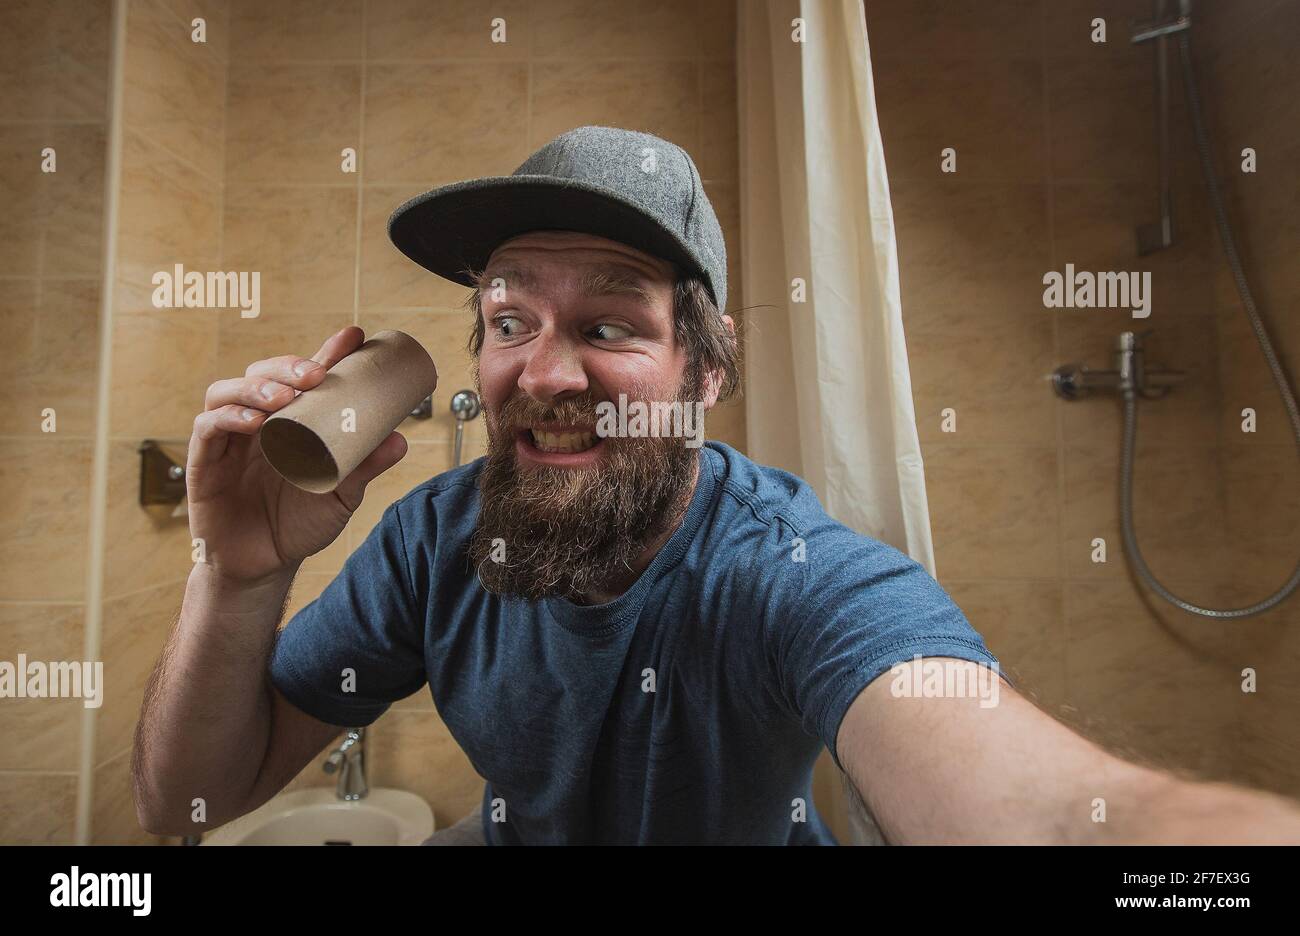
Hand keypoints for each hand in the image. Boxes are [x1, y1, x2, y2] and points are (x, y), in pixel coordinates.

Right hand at [184, 326, 407, 582]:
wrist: (265, 566)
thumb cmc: (299, 524)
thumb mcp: (340, 494)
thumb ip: (364, 467)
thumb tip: (400, 439)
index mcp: (289, 422)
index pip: (304, 378)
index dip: (326, 353)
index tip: (353, 337)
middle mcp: (257, 423)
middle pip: (262, 374)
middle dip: (288, 366)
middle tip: (317, 374)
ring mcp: (228, 440)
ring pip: (228, 392)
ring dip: (257, 387)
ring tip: (285, 397)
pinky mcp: (204, 463)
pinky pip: (208, 429)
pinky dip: (228, 417)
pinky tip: (252, 421)